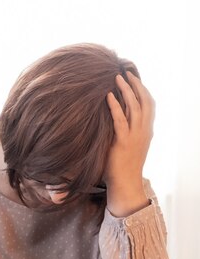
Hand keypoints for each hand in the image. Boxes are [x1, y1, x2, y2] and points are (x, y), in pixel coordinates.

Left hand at [104, 71, 154, 216]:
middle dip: (136, 85)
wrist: (125, 185)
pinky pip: (120, 120)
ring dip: (126, 91)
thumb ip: (128, 131)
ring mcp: (135, 137)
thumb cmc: (123, 166)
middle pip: (144, 102)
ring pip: (134, 108)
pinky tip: (109, 96)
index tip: (135, 78)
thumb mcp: (130, 145)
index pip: (149, 105)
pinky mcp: (123, 142)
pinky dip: (115, 106)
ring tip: (117, 79)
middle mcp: (143, 131)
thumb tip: (119, 117)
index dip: (143, 90)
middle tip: (126, 73)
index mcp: (146, 131)